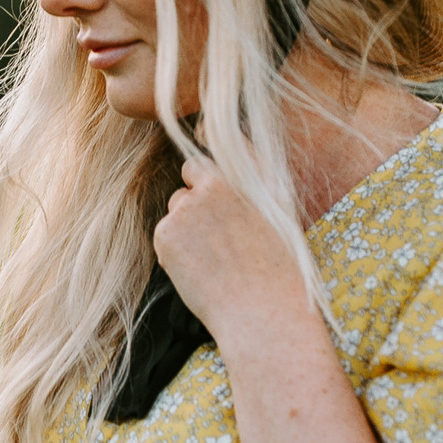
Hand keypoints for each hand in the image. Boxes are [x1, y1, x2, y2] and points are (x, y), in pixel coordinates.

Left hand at [153, 157, 310, 343]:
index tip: (220, 201)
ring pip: (176, 208)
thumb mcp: (277, 204)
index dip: (211, 180)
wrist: (263, 312)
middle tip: (222, 239)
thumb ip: (250, 163)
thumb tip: (208, 130)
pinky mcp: (166, 233)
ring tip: (216, 258)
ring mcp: (187, 207)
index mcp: (246, 173)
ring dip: (187, 228)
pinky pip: (165, 234)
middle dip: (197, 201)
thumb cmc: (277, 264)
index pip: (206, 156)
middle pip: (188, 179)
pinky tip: (201, 270)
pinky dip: (175, 251)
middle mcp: (216, 184)